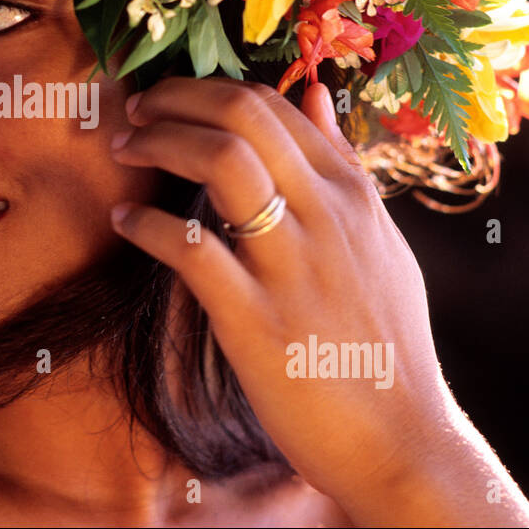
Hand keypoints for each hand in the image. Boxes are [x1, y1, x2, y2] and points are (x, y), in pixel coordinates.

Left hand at [108, 76, 454, 513]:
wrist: (402, 440)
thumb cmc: (385, 343)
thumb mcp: (379, 241)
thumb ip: (342, 166)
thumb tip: (312, 93)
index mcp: (354, 195)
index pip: (275, 106)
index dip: (210, 89)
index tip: (171, 98)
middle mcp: (328, 216)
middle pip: (244, 115)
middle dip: (177, 97)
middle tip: (138, 109)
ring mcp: (293, 266)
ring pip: (222, 162)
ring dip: (160, 144)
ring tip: (125, 151)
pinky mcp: (257, 320)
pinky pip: (192, 250)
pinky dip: (147, 225)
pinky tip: (125, 222)